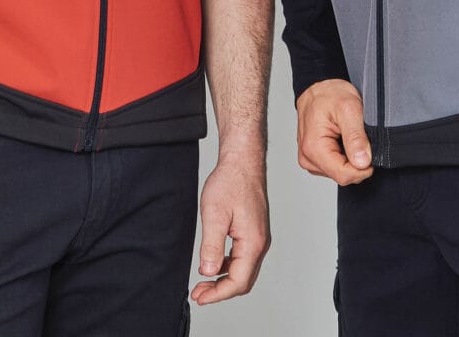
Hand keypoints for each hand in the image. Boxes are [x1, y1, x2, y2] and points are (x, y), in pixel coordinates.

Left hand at [190, 150, 269, 305]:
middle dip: (220, 291)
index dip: (217, 294)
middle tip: (198, 294)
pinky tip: (213, 263)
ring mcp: (259, 237)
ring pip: (244, 271)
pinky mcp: (254, 231)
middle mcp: (260, 243)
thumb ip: (212, 246)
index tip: (199, 297)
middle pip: (243, 281)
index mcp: (253, 242)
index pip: (237, 282)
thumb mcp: (214, 214)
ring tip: (203, 282)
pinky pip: (243, 258)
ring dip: (223, 280)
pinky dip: (228, 266)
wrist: (242, 161)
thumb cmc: (230, 182)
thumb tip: (208, 273)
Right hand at [296, 79, 371, 184]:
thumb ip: (356, 137)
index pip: (344, 175)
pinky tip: (341, 138)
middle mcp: (307, 157)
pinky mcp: (314, 159)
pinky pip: (335, 167)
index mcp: (313, 147)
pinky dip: (343, 155)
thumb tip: (362, 162)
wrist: (318, 88)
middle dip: (356, 160)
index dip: (363, 168)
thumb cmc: (329, 94)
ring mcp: (309, 159)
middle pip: (342, 175)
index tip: (369, 150)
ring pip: (340, 172)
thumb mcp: (349, 108)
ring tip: (346, 134)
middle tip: (356, 135)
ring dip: (350, 157)